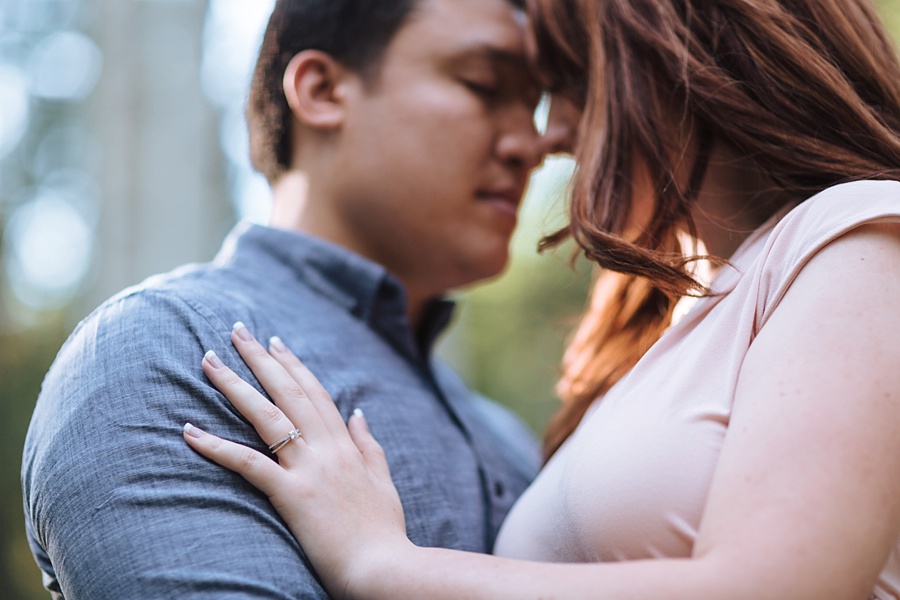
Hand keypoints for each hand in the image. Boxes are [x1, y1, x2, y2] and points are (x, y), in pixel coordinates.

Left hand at [182, 323, 409, 597]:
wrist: (383, 567)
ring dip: (234, 385)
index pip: (315, 393)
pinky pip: (248, 463)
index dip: (293, 366)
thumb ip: (369, 444)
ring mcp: (308, 468)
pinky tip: (189, 430)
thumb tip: (358, 414)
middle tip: (236, 331)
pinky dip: (217, 445)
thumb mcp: (382, 479)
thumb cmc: (382, 530)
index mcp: (345, 444)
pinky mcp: (292, 494)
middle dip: (260, 358)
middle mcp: (326, 447)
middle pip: (288, 392)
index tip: (275, 342)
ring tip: (208, 361)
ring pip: (266, 416)